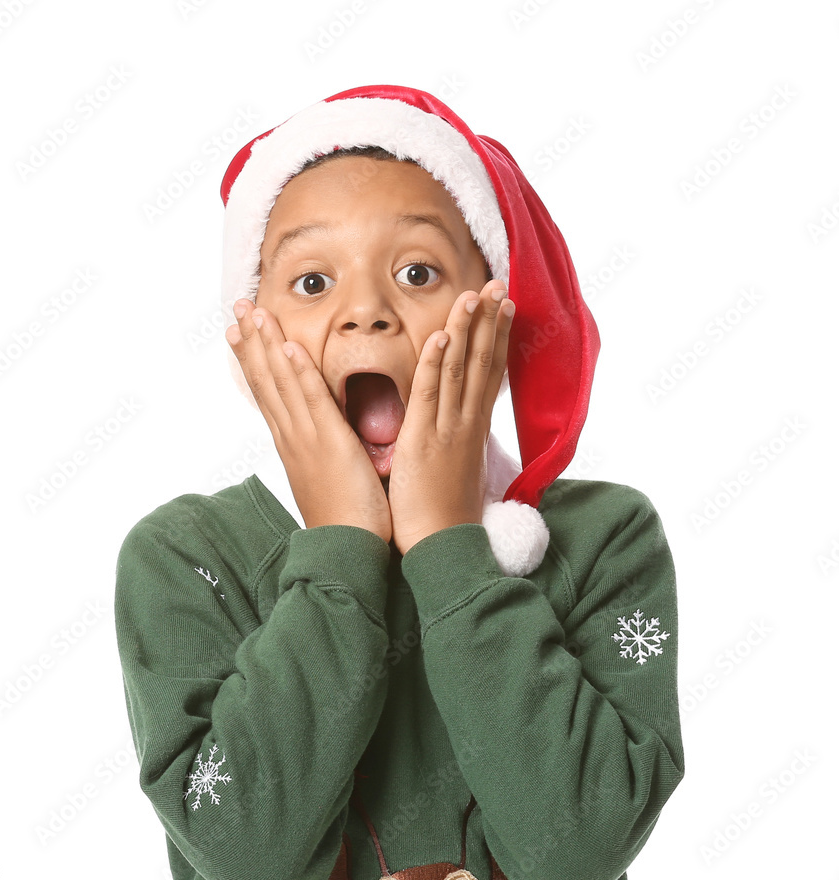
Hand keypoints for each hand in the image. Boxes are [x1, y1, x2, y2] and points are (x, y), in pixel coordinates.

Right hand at [226, 301, 392, 542]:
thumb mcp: (327, 476)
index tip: (240, 331)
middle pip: (265, 379)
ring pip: (281, 382)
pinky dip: (298, 372)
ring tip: (253, 312)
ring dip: (266, 344)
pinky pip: (311, 400)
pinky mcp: (328, 443)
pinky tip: (288, 346)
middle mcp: (291, 436)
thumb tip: (325, 438)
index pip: (268, 392)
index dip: (253, 359)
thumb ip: (323, 452)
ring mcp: (306, 438)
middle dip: (250, 341)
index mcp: (292, 443)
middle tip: (237, 307)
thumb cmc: (344, 519)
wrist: (346, 549)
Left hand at [388, 280, 513, 554]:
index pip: (488, 374)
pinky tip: (441, 336)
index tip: (504, 307)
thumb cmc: (446, 514)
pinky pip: (429, 396)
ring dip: (467, 331)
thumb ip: (460, 442)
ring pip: (459, 371)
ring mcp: (447, 430)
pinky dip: (434, 365)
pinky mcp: (422, 442)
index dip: (497, 337)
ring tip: (474, 295)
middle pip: (482, 363)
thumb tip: (462, 427)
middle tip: (499, 285)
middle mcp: (466, 423)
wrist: (443, 546)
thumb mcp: (459, 469)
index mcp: (472, 429)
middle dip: (491, 322)